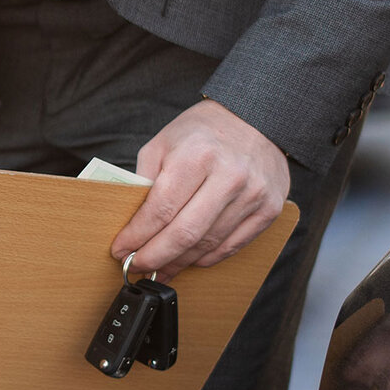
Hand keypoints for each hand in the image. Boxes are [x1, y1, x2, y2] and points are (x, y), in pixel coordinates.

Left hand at [107, 99, 288, 275]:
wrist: (255, 120)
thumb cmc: (202, 132)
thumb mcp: (163, 143)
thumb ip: (144, 179)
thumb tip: (131, 223)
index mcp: (197, 156)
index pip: (161, 209)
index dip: (137, 236)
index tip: (121, 249)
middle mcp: (229, 177)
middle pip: (185, 233)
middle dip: (155, 257)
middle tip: (137, 266)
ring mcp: (253, 196)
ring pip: (208, 245)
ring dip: (179, 262)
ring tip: (160, 269)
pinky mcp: (269, 210)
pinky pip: (232, 246)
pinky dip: (206, 258)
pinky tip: (189, 260)